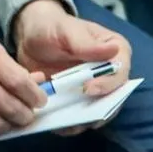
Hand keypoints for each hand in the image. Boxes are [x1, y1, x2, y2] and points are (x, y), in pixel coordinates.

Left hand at [12, 0, 130, 134]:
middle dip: (97, 109)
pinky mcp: (83, 101)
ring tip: (64, 122)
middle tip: (76, 115)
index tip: (88, 89)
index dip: (107, 84)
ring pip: (99, 112)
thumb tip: (113, 50)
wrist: (32, 37)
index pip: (120, 72)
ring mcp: (98, 90)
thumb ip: (86, 43)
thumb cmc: (52, 27)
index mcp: (116, 52)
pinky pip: (82, 117)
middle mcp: (112, 74)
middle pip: (113, 98)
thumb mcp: (65, 30)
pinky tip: (57, 124)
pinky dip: (71, 123)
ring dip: (83, 119)